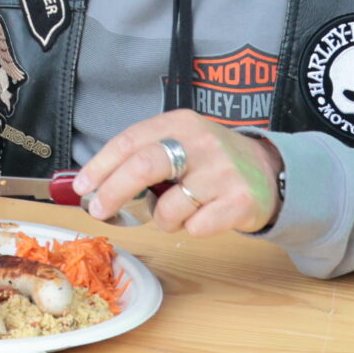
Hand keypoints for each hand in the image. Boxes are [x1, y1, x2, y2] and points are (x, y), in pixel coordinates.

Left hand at [74, 110, 282, 234]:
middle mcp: (201, 143)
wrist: (270, 172)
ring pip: (168, 208)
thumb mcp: (181, 143)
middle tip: (100, 210)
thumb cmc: (211, 161)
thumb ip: (145, 155)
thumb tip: (95, 183)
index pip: (130, 141)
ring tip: (178, 211)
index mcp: (180, 123)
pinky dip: (190, 229)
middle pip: (143, 167)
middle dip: (113, 192)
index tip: (83, 187)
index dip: (101, 166)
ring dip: (162, 219)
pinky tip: (204, 215)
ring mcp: (223, 172)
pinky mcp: (240, 201)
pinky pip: (196, 227)